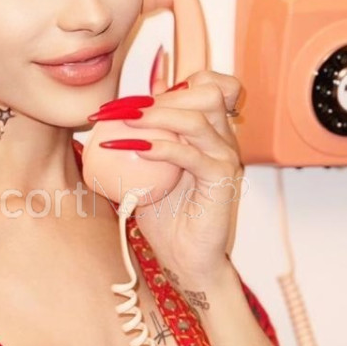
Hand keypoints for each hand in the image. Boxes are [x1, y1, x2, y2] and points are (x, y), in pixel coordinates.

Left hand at [101, 71, 245, 285]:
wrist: (187, 261)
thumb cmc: (167, 219)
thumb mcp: (148, 172)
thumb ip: (144, 140)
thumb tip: (121, 112)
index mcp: (210, 132)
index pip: (205, 85)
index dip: (170, 84)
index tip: (128, 101)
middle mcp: (224, 140)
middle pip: (205, 92)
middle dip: (159, 96)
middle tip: (120, 109)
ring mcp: (226, 158)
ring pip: (198, 118)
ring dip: (156, 115)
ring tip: (123, 121)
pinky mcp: (222, 180)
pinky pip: (191, 154)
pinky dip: (161, 147)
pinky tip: (136, 149)